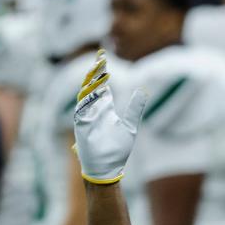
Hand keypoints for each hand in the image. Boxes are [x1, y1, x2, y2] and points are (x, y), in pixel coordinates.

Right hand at [73, 50, 147, 183]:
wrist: (108, 168)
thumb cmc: (117, 150)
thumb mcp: (130, 126)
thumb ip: (134, 108)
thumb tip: (143, 90)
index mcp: (104, 108)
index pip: (101, 84)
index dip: (101, 70)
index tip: (104, 56)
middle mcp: (93, 109)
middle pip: (91, 84)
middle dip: (95, 71)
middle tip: (101, 57)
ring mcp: (86, 116)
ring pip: (86, 93)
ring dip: (92, 81)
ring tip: (100, 69)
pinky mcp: (81, 124)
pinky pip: (82, 108)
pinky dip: (88, 98)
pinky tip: (96, 89)